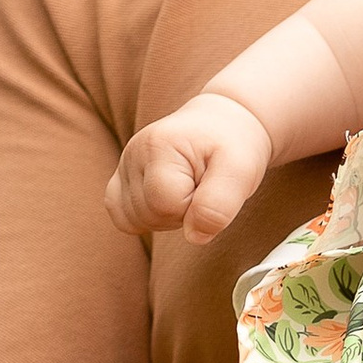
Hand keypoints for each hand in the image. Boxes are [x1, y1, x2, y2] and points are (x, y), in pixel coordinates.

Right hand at [106, 91, 277, 243]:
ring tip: (187, 189)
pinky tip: (168, 199)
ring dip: (168, 217)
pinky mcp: (120, 180)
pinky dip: (149, 219)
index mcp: (157, 144)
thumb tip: (194, 237)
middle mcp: (132, 153)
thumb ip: (219, 205)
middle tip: (200, 186)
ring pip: (135, 221)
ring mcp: (123, 167)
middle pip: (149, 216)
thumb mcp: (241, 170)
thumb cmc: (232, 145)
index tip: (209, 183)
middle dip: (182, 212)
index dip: (195, 206)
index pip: (167, 204)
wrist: (222, 126)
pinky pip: (123, 219)